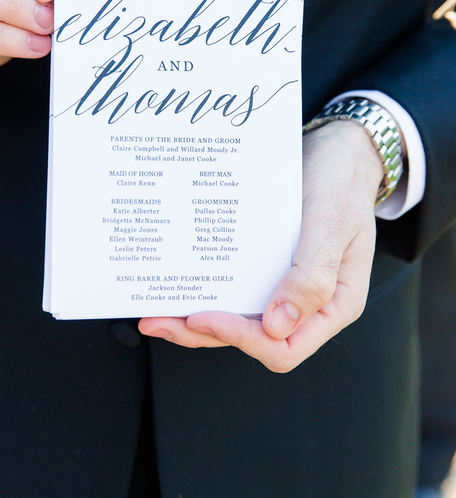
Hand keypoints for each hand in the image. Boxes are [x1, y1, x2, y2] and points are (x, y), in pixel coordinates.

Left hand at [139, 120, 384, 371]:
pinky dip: (208, 291)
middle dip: (205, 334)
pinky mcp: (268, 269)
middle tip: (158, 322)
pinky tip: (179, 284)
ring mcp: (286, 287)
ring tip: (155, 313)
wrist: (339, 149)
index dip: (242, 340)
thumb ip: (312, 277)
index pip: (285, 347)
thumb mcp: (331, 224)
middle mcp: (309, 304)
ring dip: (197, 319)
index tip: (204, 317)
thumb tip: (278, 326)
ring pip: (239, 319)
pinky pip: (237, 290)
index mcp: (335, 304)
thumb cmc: (341, 182)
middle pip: (254, 340)